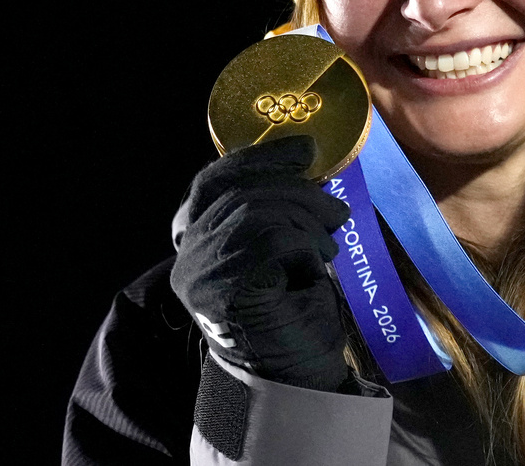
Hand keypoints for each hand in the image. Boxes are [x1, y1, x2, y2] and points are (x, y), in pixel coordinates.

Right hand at [170, 135, 351, 390]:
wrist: (301, 377)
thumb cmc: (294, 313)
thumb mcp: (285, 248)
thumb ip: (277, 211)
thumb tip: (306, 160)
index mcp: (196, 240)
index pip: (214, 181)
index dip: (258, 159)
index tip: (303, 148)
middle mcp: (188, 255)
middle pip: (242, 193)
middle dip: (298, 192)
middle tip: (335, 210)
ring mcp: (200, 274)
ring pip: (258, 213)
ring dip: (306, 222)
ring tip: (328, 247)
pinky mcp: (222, 291)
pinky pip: (271, 241)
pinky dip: (305, 245)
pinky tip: (318, 265)